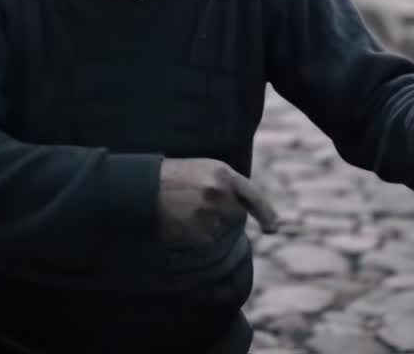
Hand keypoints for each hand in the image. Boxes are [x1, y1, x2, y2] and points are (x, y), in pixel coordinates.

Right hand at [157, 158, 278, 244]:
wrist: (140, 188)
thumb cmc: (169, 178)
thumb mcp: (201, 170)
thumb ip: (224, 185)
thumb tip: (241, 209)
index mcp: (222, 172)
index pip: (252, 195)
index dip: (265, 213)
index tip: (273, 229)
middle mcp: (220, 192)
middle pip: (237, 216)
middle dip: (226, 218)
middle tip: (199, 211)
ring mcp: (211, 213)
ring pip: (223, 232)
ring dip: (210, 230)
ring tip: (185, 215)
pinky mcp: (200, 233)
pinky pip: (209, 244)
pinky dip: (199, 240)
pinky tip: (182, 226)